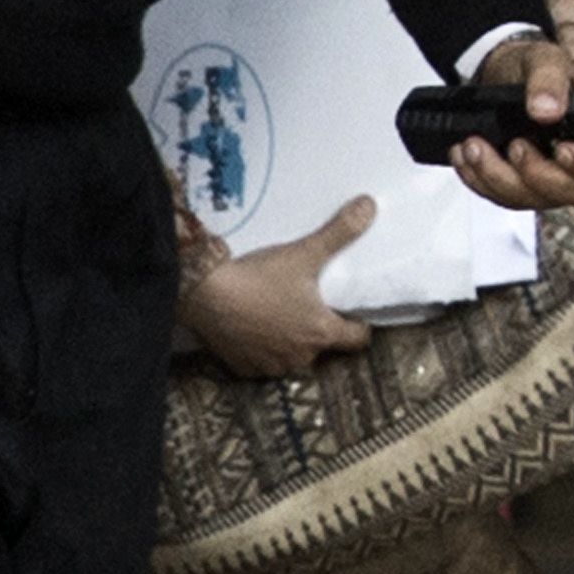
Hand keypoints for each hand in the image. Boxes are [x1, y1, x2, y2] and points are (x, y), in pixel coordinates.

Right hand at [178, 196, 378, 375]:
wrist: (203, 293)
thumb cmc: (258, 276)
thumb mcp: (304, 252)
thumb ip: (340, 232)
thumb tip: (369, 205)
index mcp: (321, 333)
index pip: (358, 340)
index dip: (359, 327)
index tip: (355, 315)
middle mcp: (300, 357)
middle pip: (324, 350)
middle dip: (320, 333)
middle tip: (312, 309)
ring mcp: (270, 366)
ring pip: (292, 359)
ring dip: (290, 344)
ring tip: (282, 318)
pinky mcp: (243, 368)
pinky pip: (261, 363)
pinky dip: (261, 351)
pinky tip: (255, 329)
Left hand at [452, 36, 573, 210]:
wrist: (504, 73)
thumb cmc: (537, 66)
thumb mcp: (545, 58)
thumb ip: (549, 80)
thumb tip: (545, 112)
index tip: (564, 149)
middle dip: (540, 176)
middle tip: (514, 144)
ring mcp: (558, 181)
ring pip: (536, 201)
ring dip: (500, 178)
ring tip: (473, 144)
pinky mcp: (526, 188)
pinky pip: (506, 199)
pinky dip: (480, 181)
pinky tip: (463, 155)